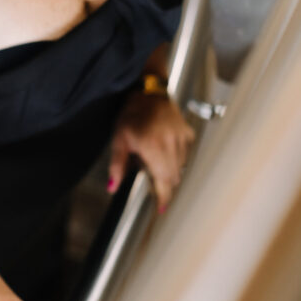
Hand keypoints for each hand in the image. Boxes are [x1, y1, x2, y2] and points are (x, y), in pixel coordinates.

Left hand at [108, 91, 194, 209]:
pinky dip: (176, 157)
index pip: (163, 181)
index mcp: (153, 148)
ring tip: (155, 158)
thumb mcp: (119, 139)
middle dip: (163, 183)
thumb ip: (117, 165)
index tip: (161, 209)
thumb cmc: (131, 113)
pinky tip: (165, 147)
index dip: (164, 198)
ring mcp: (182, 138)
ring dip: (170, 170)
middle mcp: (171, 145)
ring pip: (180, 166)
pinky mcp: (188, 133)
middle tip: (152, 180)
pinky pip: (185, 154)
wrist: (149, 91)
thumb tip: (112, 187)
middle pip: (173, 177)